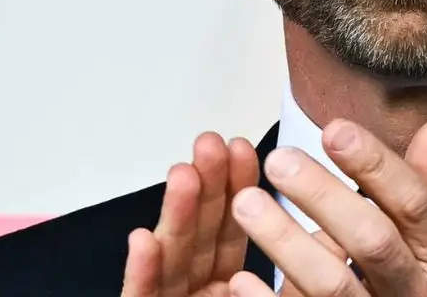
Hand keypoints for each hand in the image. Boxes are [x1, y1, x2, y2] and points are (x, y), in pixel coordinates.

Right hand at [121, 132, 259, 296]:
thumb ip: (275, 275)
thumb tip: (285, 219)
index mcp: (226, 284)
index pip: (229, 233)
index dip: (234, 188)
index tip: (239, 149)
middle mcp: (197, 288)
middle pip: (198, 236)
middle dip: (204, 186)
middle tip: (210, 144)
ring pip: (171, 258)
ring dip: (175, 213)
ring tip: (182, 174)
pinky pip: (141, 296)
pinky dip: (142, 270)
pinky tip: (141, 238)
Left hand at [227, 120, 426, 296]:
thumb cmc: (421, 283)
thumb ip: (426, 186)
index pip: (412, 204)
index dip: (375, 166)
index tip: (334, 131)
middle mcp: (410, 289)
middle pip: (372, 242)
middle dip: (325, 198)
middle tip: (280, 160)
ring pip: (332, 285)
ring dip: (286, 242)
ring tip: (247, 203)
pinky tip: (242, 278)